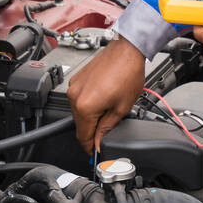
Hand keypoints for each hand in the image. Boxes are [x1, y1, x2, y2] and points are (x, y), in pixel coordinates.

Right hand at [67, 36, 145, 154]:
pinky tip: (104, 97)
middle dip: (92, 130)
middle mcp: (75, 96)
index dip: (91, 147)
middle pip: (80, 124)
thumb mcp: (122, 108)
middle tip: (107, 130)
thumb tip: (99, 141)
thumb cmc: (127, 73)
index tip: (95, 152)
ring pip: (79, 112)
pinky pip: (80, 98)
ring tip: (109, 107)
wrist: (127, 50)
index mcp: (85, 106)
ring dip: (91, 116)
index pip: (83, 136)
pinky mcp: (77, 79)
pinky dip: (89, 103)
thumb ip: (107, 128)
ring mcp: (74, 86)